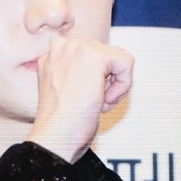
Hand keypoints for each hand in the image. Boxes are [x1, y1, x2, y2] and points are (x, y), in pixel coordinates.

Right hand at [26, 36, 133, 162]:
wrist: (56, 134)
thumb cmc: (62, 122)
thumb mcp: (65, 89)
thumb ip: (79, 72)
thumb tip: (104, 69)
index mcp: (54, 54)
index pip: (91, 55)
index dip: (96, 80)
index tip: (83, 98)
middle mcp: (63, 46)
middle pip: (106, 54)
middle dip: (107, 81)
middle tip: (91, 102)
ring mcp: (78, 48)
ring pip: (119, 58)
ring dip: (114, 85)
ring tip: (96, 102)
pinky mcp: (95, 55)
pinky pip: (126, 64)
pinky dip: (123, 86)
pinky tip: (104, 100)